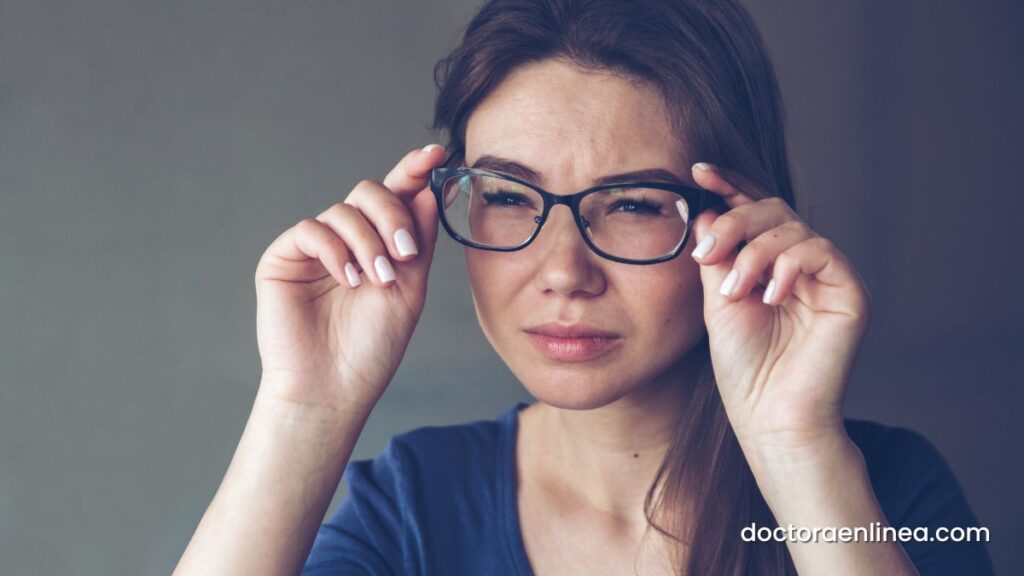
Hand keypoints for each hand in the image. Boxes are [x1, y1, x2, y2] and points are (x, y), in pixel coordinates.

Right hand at [253, 145, 445, 412]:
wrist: (335, 388)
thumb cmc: (372, 347)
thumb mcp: (410, 289)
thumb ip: (419, 239)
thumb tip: (430, 189)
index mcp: (379, 244)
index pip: (396, 197)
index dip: (413, 171)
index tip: (436, 154)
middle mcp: (347, 240)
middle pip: (369, 192)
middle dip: (392, 214)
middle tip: (405, 252)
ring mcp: (315, 248)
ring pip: (343, 211)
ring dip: (368, 242)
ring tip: (377, 281)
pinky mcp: (284, 258)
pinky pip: (311, 229)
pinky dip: (336, 250)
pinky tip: (349, 279)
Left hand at [689, 162, 871, 452]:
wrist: (770, 416)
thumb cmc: (745, 368)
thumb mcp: (717, 301)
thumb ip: (716, 256)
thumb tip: (707, 209)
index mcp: (770, 263)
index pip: (753, 210)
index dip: (729, 185)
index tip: (696, 172)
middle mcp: (802, 263)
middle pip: (772, 209)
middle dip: (734, 222)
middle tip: (706, 253)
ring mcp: (828, 276)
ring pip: (793, 227)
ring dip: (754, 252)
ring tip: (734, 291)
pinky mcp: (850, 292)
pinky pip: (821, 251)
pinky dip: (788, 266)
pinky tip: (768, 297)